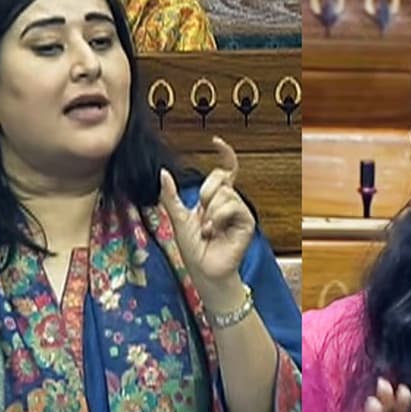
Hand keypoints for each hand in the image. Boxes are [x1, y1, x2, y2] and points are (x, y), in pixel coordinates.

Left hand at [158, 136, 255, 311]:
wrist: (203, 270)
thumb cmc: (193, 248)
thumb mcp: (176, 217)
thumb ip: (170, 195)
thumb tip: (163, 172)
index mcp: (215, 198)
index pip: (224, 171)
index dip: (224, 154)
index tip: (216, 141)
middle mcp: (229, 202)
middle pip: (219, 179)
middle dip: (205, 194)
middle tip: (201, 217)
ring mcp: (239, 211)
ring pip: (224, 194)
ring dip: (210, 212)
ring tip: (208, 230)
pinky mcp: (247, 222)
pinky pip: (231, 207)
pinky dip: (218, 218)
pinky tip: (215, 232)